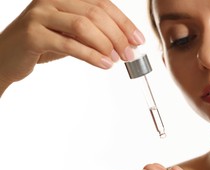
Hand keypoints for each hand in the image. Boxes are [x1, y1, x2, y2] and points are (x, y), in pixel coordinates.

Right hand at [0, 0, 143, 92]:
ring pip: (84, 25)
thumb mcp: (71, 34)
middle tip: (130, 54)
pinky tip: (105, 65)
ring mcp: (40, 14)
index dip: (124, 22)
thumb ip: (94, 33)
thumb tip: (126, 43)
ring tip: (118, 60)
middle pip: (96, 13)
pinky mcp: (32, 33)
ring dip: (106, 45)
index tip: (138, 40)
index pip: (102, 4)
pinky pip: (69, 44)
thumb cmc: (44, 43)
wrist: (7, 56)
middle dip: (118, 35)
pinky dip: (92, 55)